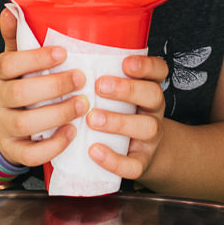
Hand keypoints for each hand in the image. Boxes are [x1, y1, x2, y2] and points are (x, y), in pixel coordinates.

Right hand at [0, 9, 84, 169]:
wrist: (2, 128)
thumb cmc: (19, 86)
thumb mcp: (15, 60)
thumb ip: (17, 37)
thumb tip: (10, 9)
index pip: (9, 63)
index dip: (35, 58)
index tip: (63, 52)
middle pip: (19, 94)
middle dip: (53, 86)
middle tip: (81, 79)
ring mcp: (5, 127)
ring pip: (25, 124)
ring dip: (57, 114)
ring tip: (83, 105)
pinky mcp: (15, 151)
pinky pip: (30, 154)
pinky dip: (53, 145)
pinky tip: (72, 132)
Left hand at [87, 53, 167, 181]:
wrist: (137, 153)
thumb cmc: (118, 114)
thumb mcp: (117, 94)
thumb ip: (100, 78)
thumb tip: (65, 59)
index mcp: (147, 88)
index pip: (158, 71)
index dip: (146, 66)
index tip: (125, 63)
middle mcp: (153, 110)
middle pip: (153, 95)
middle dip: (127, 89)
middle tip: (99, 86)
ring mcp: (150, 138)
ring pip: (147, 128)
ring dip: (118, 122)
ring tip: (92, 119)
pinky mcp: (142, 162)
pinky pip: (134, 165)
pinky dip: (114, 159)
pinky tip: (94, 151)